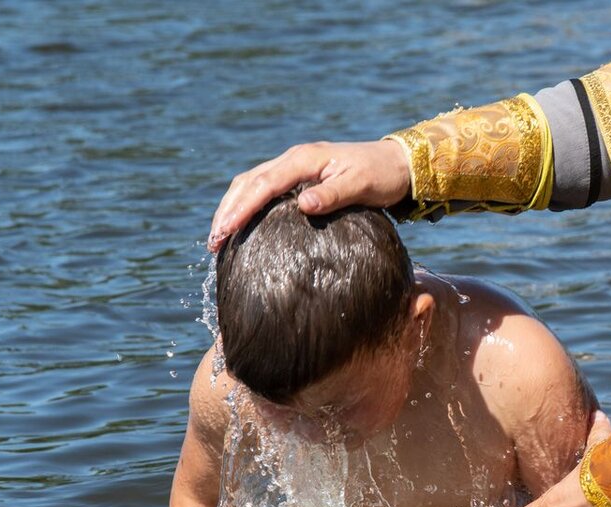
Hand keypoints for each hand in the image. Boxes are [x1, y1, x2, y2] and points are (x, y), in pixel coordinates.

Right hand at [208, 139, 410, 251]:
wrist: (397, 163)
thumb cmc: (381, 176)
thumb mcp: (361, 186)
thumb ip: (332, 195)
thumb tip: (303, 206)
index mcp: (304, 159)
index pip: (263, 184)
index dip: (241, 208)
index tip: (224, 231)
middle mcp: (294, 159)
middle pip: (248, 182)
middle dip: (227, 210)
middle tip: (213, 242)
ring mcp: (295, 166)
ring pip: (251, 183)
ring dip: (232, 207)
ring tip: (219, 237)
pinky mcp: (299, 177)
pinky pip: (264, 188)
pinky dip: (247, 204)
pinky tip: (242, 225)